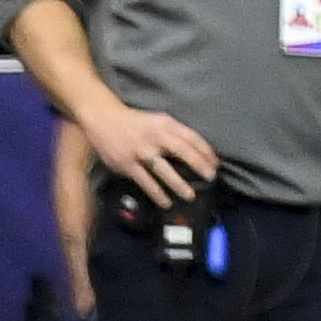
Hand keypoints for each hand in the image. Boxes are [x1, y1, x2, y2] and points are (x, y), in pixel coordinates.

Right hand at [84, 98, 216, 207]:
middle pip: (182, 150)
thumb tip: (194, 151)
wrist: (105, 119)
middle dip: (199, 165)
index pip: (191, 137)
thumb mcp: (159, 121)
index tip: (215, 164)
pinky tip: (165, 201)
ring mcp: (140, 151)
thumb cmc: (137, 122)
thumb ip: (174, 133)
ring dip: (178, 183)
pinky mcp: (127, 164)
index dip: (206, 151)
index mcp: (166, 124)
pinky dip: (156, 192)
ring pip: (163, 169)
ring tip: (190, 195)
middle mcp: (155, 136)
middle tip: (210, 177)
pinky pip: (144, 180)